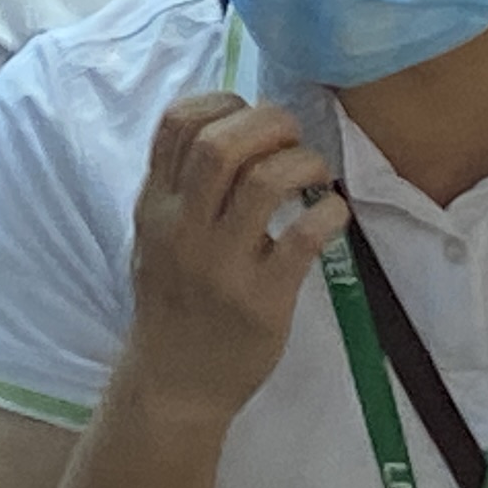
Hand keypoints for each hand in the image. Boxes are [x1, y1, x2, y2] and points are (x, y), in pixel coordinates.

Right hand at [126, 94, 348, 422]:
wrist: (174, 384)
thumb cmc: (173, 302)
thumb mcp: (155, 238)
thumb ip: (182, 187)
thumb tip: (237, 126)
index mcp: (155, 207)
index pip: (177, 124)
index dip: (223, 103)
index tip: (249, 117)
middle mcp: (182, 230)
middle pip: (221, 144)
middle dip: (269, 123)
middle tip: (292, 137)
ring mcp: (221, 266)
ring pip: (265, 181)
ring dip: (303, 163)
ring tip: (315, 174)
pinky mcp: (262, 299)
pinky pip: (305, 237)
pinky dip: (331, 212)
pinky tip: (333, 215)